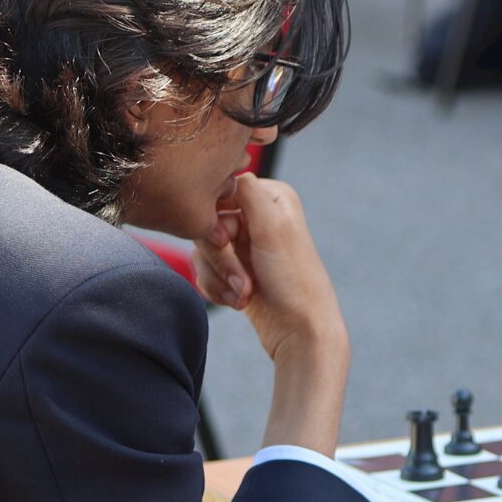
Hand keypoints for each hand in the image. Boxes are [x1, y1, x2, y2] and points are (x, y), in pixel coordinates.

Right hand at [192, 175, 347, 364]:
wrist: (300, 332)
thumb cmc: (293, 281)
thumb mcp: (273, 228)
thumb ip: (247, 190)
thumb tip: (225, 168)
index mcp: (271, 196)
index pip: (217, 195)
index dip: (215, 224)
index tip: (229, 244)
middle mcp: (259, 215)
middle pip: (206, 225)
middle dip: (220, 259)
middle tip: (243, 282)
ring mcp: (246, 243)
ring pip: (201, 251)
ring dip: (219, 278)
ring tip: (244, 295)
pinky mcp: (235, 269)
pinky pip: (204, 272)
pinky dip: (216, 289)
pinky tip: (238, 302)